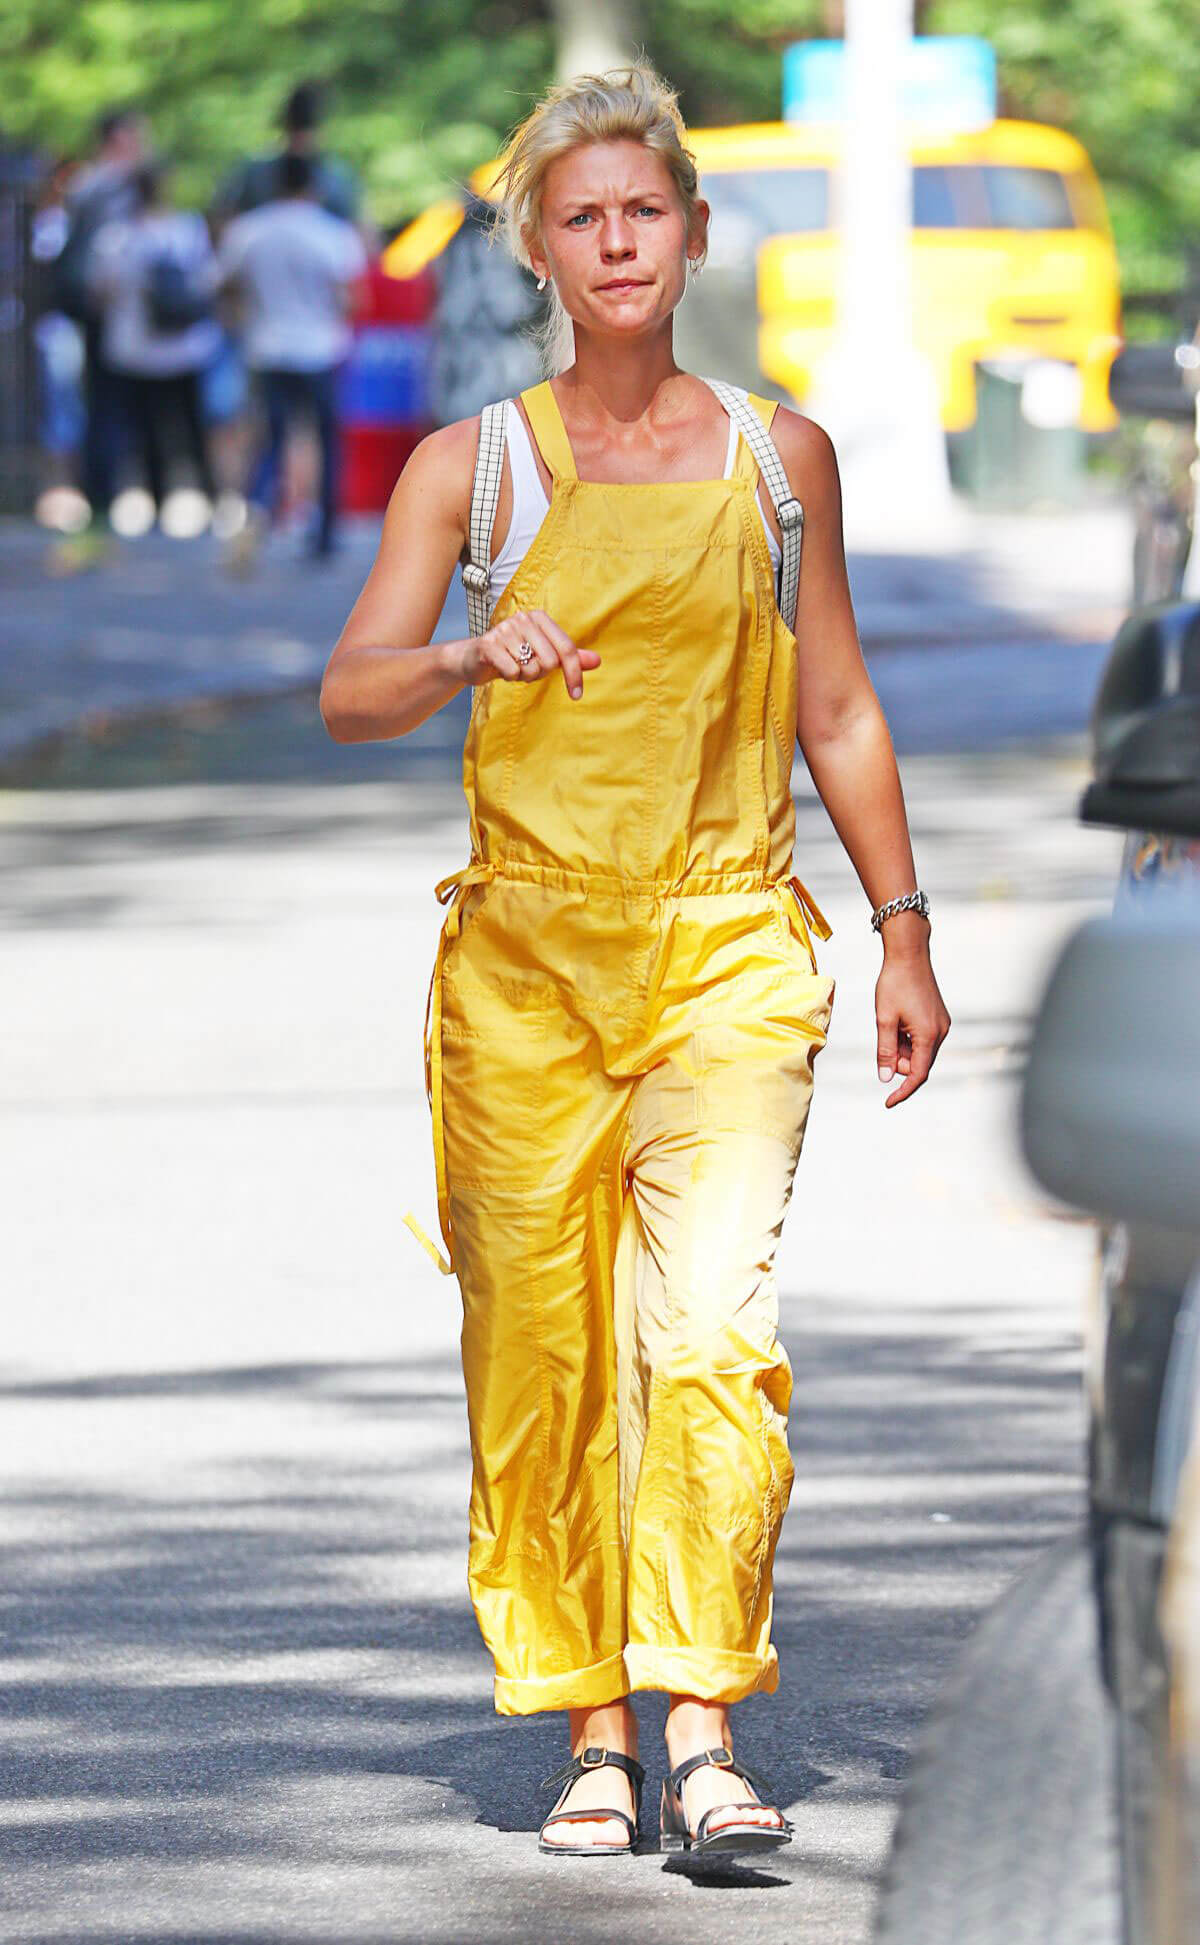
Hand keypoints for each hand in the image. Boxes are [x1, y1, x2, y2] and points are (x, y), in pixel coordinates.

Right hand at [450, 609, 599, 700]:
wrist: (476, 660)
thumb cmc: (514, 656)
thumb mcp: (544, 656)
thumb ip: (570, 658)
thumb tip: (597, 661)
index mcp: (540, 618)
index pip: (567, 648)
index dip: (574, 674)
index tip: (576, 695)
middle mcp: (523, 618)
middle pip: (550, 661)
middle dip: (540, 674)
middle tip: (527, 669)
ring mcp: (505, 629)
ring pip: (531, 668)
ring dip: (524, 676)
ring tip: (513, 667)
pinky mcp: (489, 644)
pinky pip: (512, 671)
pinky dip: (510, 677)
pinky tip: (501, 669)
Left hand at [875, 938, 950, 1107]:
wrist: (909, 955)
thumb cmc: (895, 984)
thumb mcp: (884, 1020)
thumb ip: (886, 1051)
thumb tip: (887, 1078)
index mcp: (929, 1036)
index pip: (917, 1075)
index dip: (902, 1091)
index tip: (888, 1102)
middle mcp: (941, 1033)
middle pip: (918, 1064)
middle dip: (899, 1062)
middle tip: (883, 1041)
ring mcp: (941, 1025)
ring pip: (919, 1052)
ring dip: (902, 1048)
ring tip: (889, 1023)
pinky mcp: (938, 1018)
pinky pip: (922, 1039)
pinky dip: (908, 1039)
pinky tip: (897, 1021)